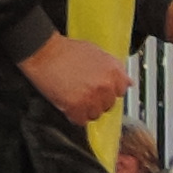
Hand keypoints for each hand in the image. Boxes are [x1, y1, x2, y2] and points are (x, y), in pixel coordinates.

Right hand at [18, 30, 133, 127]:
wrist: (44, 53)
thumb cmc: (67, 51)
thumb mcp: (97, 53)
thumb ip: (114, 69)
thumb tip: (127, 82)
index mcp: (114, 72)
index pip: (121, 92)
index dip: (108, 91)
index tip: (100, 89)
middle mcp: (105, 86)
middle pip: (108, 105)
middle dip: (97, 100)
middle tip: (84, 91)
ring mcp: (92, 98)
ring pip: (95, 115)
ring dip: (86, 109)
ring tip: (74, 96)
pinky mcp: (76, 107)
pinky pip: (80, 120)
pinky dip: (74, 115)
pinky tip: (68, 103)